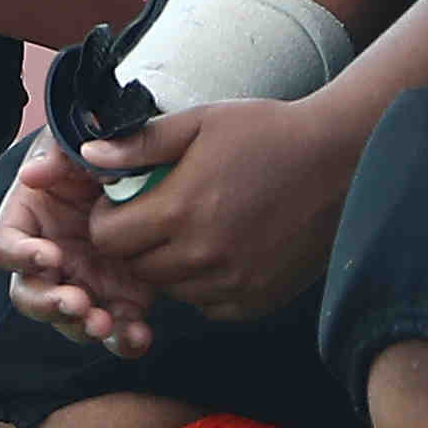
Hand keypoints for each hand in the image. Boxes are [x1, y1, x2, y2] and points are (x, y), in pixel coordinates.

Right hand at [0, 137, 159, 357]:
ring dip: (83, 327)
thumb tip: (36, 173)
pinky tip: (140, 335)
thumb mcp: (76, 143)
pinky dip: (124, 339)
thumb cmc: (95, 155)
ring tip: (105, 324)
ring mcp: (81, 283)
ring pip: (68, 320)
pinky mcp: (116, 299)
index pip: (6, 246)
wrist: (140, 168)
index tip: (48, 256)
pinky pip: (115, 329)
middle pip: (29, 294)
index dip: (21, 256)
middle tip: (76, 302)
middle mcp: (49, 259)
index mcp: (29, 221)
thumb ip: (59, 154)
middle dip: (49, 304)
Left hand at [82, 96, 358, 321]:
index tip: (124, 201)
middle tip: (158, 212)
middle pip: (136, 268)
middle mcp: (203, 255)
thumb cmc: (268, 133)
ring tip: (193, 227)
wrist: (340, 160)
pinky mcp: (256, 301)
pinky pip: (206, 304)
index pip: (108, 238)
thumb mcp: (201, 123)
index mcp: (182, 208)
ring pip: (170, 289)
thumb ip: (141, 143)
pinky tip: (222, 248)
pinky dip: (203, 283)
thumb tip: (88, 156)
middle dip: (135, 242)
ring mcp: (232, 284)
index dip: (107, 219)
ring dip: (168, 264)